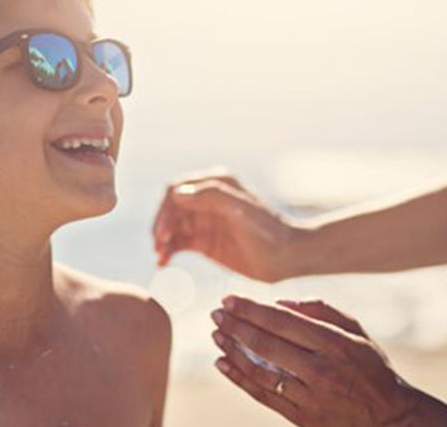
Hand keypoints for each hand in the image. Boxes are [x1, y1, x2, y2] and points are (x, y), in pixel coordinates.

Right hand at [152, 168, 306, 281]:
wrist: (288, 257)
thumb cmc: (267, 232)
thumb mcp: (241, 210)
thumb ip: (212, 196)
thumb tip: (178, 193)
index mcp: (215, 184)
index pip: (177, 189)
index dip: (166, 209)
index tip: (164, 231)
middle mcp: (207, 200)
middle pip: (171, 208)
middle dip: (162, 225)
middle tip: (158, 245)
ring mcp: (205, 221)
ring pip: (172, 227)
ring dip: (162, 239)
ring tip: (160, 256)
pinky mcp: (205, 242)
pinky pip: (179, 243)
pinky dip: (168, 251)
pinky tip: (163, 262)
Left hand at [210, 295, 417, 426]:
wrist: (389, 419)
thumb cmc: (370, 368)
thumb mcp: (356, 333)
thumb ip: (322, 311)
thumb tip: (280, 302)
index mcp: (334, 343)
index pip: (282, 321)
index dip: (251, 309)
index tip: (229, 299)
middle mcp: (321, 369)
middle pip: (266, 344)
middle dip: (236, 326)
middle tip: (216, 314)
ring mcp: (310, 396)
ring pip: (260, 370)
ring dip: (233, 350)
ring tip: (217, 335)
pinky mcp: (302, 418)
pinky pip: (262, 395)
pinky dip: (239, 378)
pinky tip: (223, 363)